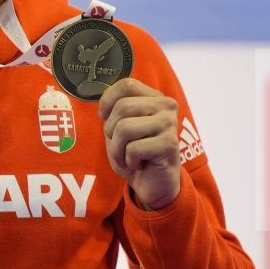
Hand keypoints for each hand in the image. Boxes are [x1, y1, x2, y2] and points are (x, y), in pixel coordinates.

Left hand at [98, 78, 180, 209]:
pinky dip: (129, 161)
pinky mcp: (170, 144)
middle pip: (122, 107)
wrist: (153, 184)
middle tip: (121, 146)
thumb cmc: (135, 154)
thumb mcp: (118, 128)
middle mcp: (166, 105)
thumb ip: (114, 110)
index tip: (105, 118)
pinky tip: (140, 164)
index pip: (126, 84)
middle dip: (111, 131)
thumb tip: (99, 98)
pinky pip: (133, 149)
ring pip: (125, 128)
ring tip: (129, 157)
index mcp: (154, 97)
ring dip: (119, 149)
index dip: (107, 101)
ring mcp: (170, 124)